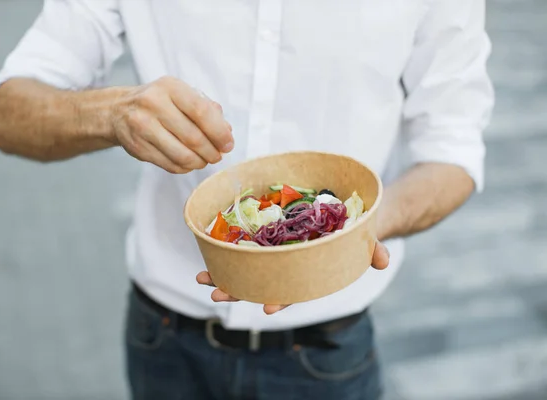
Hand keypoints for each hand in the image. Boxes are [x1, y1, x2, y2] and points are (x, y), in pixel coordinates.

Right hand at [112, 76, 233, 172]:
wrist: (119, 111)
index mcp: (170, 87)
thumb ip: (207, 110)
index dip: (219, 132)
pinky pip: (170, 164)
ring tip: (204, 160)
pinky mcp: (138, 147)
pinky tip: (188, 162)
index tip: (228, 144)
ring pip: (182, 155)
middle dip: (212, 151)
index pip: (201, 111)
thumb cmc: (159, 102)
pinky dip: (185, 167)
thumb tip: (227, 132)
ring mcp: (142, 127)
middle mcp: (153, 104)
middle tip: (218, 156)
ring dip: (199, 162)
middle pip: (193, 137)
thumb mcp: (181, 95)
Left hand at [196, 239, 390, 314]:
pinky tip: (209, 248)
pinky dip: (228, 247)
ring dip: (225, 271)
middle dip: (239, 288)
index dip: (281, 298)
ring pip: (248, 265)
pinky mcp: (270, 231)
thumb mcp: (367, 237)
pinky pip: (246, 241)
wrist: (350, 209)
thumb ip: (372, 249)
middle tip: (215, 292)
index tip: (265, 308)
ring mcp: (278, 248)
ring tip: (202, 277)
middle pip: (262, 280)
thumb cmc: (357, 228)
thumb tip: (382, 261)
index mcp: (310, 271)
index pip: (295, 289)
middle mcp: (290, 263)